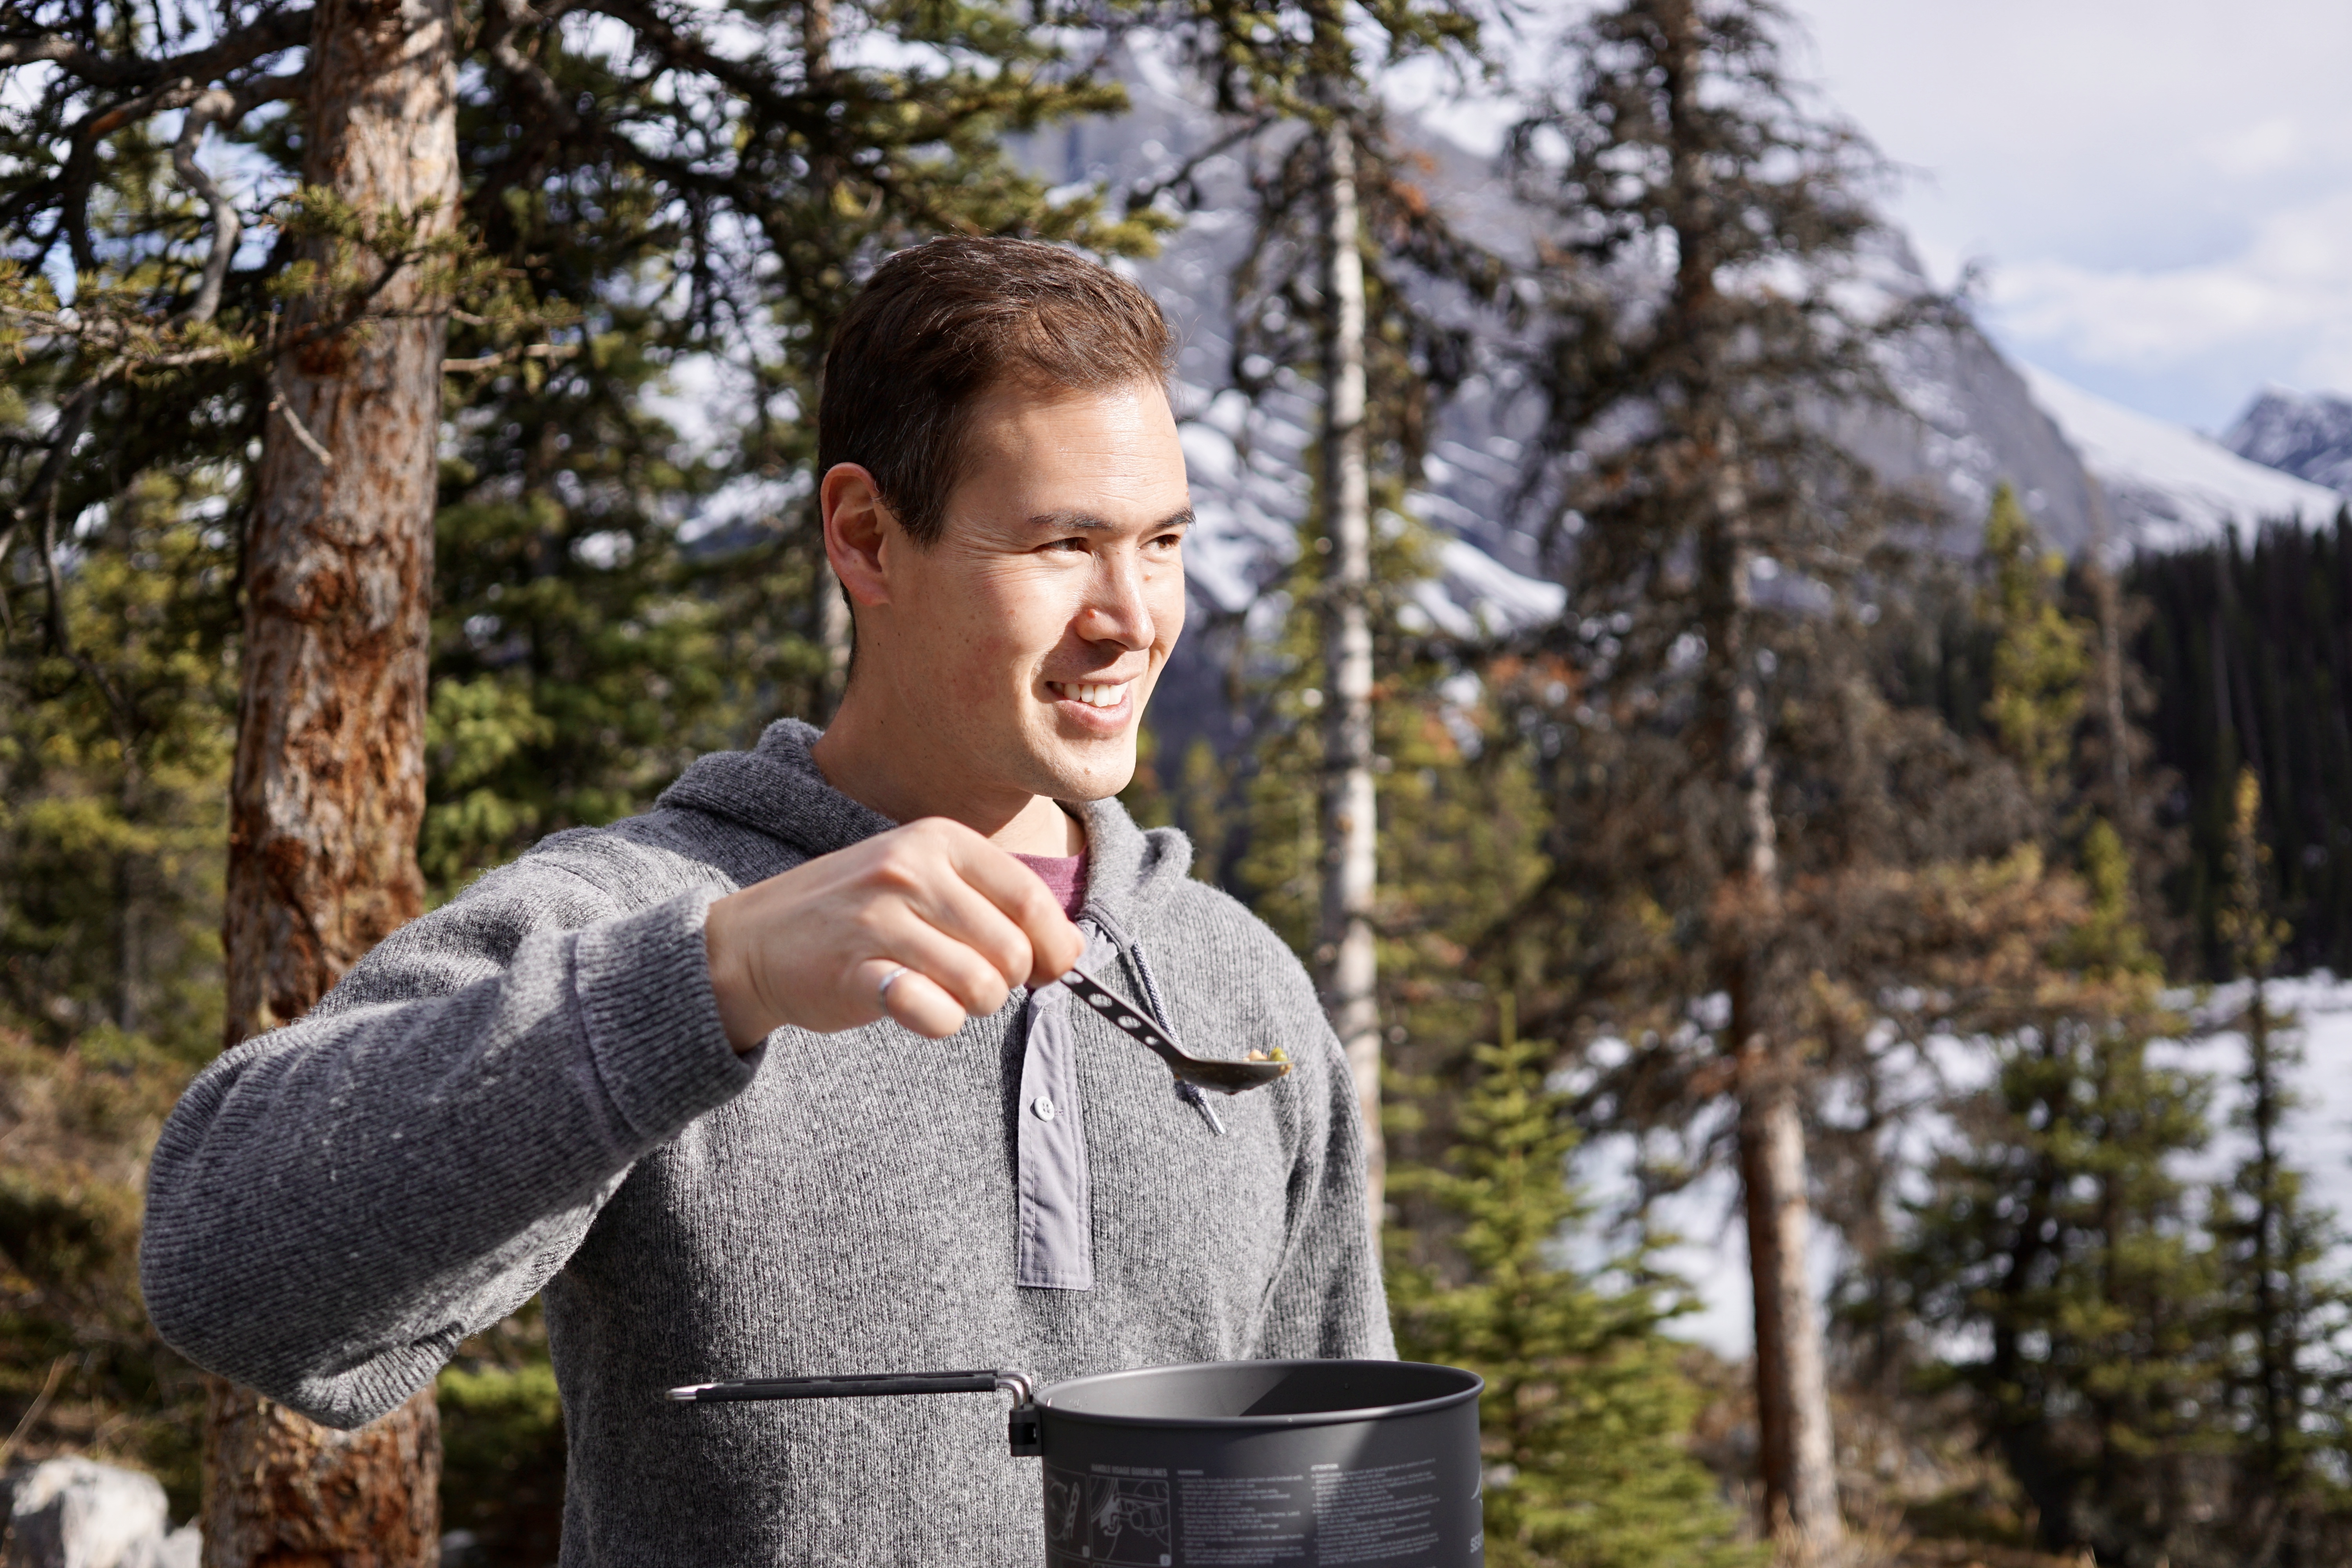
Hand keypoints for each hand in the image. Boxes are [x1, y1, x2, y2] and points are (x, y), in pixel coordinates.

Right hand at [702, 818, 1083, 1047]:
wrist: (753, 940)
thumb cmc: (856, 913)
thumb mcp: (923, 879)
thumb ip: (994, 903)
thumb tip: (1073, 951)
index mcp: (938, 840)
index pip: (1031, 897)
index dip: (1055, 945)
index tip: (1049, 969)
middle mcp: (911, 870)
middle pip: (1014, 950)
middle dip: (1006, 981)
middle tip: (967, 979)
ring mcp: (879, 920)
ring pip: (982, 987)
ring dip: (970, 1005)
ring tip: (934, 989)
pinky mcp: (855, 972)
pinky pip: (935, 1015)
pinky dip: (934, 1023)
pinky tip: (907, 1004)